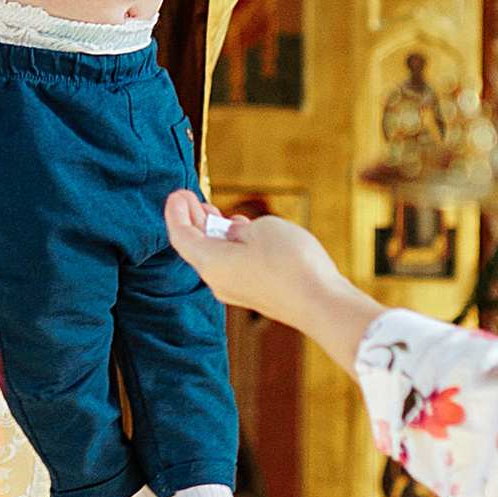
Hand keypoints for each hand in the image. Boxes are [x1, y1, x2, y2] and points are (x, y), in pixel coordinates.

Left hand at [163, 193, 378, 366]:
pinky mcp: (253, 295)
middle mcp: (217, 281)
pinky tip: (241, 234)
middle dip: (193, 221)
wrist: (321, 303)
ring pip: (214, 257)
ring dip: (212, 233)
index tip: (179, 193)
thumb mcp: (262, 229)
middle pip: (195, 247)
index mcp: (211, 263)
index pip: (181, 235)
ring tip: (215, 213)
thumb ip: (240, 229)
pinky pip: (231, 267)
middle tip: (193, 200)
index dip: (176, 211)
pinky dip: (229, 247)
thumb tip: (233, 233)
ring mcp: (235, 291)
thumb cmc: (291, 263)